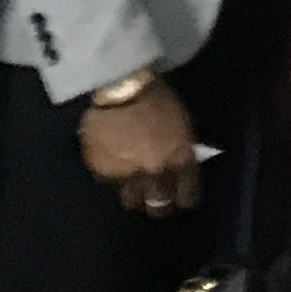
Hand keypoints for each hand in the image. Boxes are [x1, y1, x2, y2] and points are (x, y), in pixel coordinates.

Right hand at [77, 79, 200, 218]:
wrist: (118, 85)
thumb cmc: (157, 96)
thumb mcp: (182, 122)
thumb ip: (182, 150)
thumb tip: (182, 165)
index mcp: (180, 159)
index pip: (188, 195)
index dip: (185, 198)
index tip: (182, 197)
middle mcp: (155, 173)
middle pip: (159, 206)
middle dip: (160, 204)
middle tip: (157, 198)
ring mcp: (127, 175)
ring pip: (131, 201)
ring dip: (134, 195)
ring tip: (134, 188)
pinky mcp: (102, 171)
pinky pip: (109, 184)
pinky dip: (113, 178)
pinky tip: (114, 167)